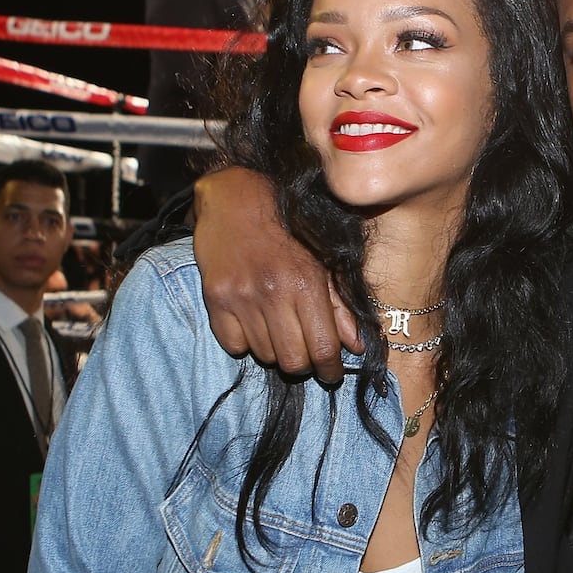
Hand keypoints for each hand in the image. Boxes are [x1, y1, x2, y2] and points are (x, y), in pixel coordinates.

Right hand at [193, 167, 360, 383]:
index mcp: (307, 282)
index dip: (330, 369)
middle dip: (303, 362)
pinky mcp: (215, 298)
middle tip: (303, 350)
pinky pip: (233, 346)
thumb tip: (357, 346)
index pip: (323, 348)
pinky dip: (244, 341)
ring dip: (274, 348)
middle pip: (293, 361)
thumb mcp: (321, 261)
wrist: (237, 197)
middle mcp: (275, 292)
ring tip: (276, 324)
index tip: (332, 374)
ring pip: (264, 355)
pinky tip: (250, 320)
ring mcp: (242, 297)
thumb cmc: (287, 228)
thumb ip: (340, 305)